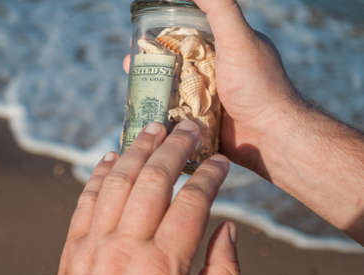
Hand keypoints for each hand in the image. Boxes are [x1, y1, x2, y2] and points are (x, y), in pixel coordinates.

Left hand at [53, 121, 239, 274]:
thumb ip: (221, 274)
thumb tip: (229, 228)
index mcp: (165, 269)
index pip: (192, 203)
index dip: (209, 176)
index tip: (219, 161)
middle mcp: (127, 250)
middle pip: (154, 181)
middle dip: (175, 148)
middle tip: (189, 127)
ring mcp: (94, 247)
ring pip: (118, 181)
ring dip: (137, 150)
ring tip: (154, 129)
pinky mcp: (71, 250)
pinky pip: (85, 199)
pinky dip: (99, 173)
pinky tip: (111, 156)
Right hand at [123, 0, 299, 175]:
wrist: (270, 136)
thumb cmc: (256, 85)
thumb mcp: (238, 39)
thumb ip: (220, 8)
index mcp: (222, 48)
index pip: (186, 34)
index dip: (163, 33)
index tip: (142, 36)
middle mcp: (214, 71)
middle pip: (174, 62)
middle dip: (151, 63)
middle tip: (130, 65)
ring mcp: (207, 97)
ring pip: (172, 88)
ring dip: (151, 87)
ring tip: (132, 88)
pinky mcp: (202, 121)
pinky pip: (176, 112)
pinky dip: (160, 110)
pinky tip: (143, 111)